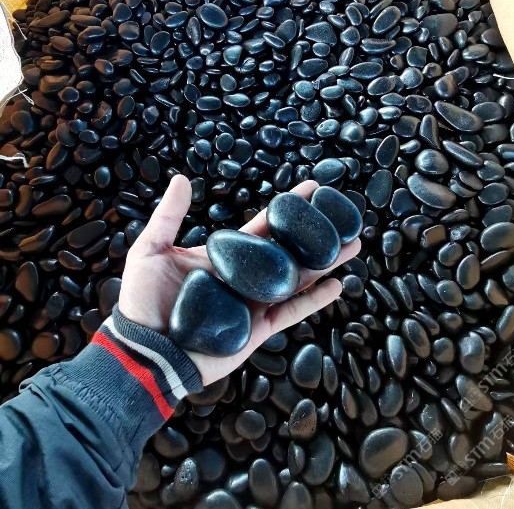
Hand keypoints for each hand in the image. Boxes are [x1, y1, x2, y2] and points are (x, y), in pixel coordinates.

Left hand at [119, 175, 360, 384]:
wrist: (145, 351)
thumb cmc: (143, 302)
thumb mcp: (150, 251)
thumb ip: (168, 217)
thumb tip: (181, 178)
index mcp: (225, 256)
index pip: (263, 226)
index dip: (287, 208)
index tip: (311, 189)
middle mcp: (245, 277)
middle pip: (288, 249)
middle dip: (315, 232)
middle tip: (342, 214)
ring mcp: (255, 303)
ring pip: (298, 277)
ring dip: (325, 262)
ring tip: (352, 243)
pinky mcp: (259, 329)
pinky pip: (293, 312)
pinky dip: (315, 300)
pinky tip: (338, 285)